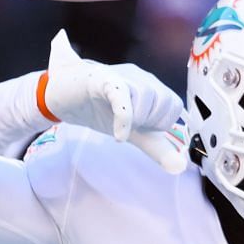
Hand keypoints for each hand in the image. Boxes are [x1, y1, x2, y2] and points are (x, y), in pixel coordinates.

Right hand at [38, 30, 185, 173]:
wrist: (63, 96)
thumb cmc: (100, 110)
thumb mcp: (133, 132)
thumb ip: (156, 148)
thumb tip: (180, 168)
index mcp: (152, 86)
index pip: (174, 106)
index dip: (160, 124)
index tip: (140, 127)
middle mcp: (141, 77)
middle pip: (163, 101)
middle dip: (148, 122)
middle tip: (127, 124)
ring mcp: (123, 75)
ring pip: (146, 98)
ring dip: (134, 121)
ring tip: (117, 123)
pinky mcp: (103, 79)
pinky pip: (122, 97)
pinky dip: (124, 119)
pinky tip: (119, 136)